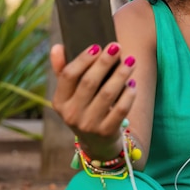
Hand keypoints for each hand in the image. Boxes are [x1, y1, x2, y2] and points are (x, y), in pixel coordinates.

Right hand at [50, 42, 136, 158]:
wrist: (97, 143)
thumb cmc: (84, 108)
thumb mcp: (70, 95)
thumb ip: (63, 70)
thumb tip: (57, 47)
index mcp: (59, 102)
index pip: (68, 76)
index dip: (83, 60)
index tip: (97, 46)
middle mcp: (71, 114)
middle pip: (89, 82)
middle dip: (105, 62)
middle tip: (117, 46)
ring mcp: (89, 125)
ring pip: (107, 94)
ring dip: (120, 75)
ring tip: (130, 61)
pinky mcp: (106, 132)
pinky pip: (121, 109)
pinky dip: (128, 94)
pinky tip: (133, 83)